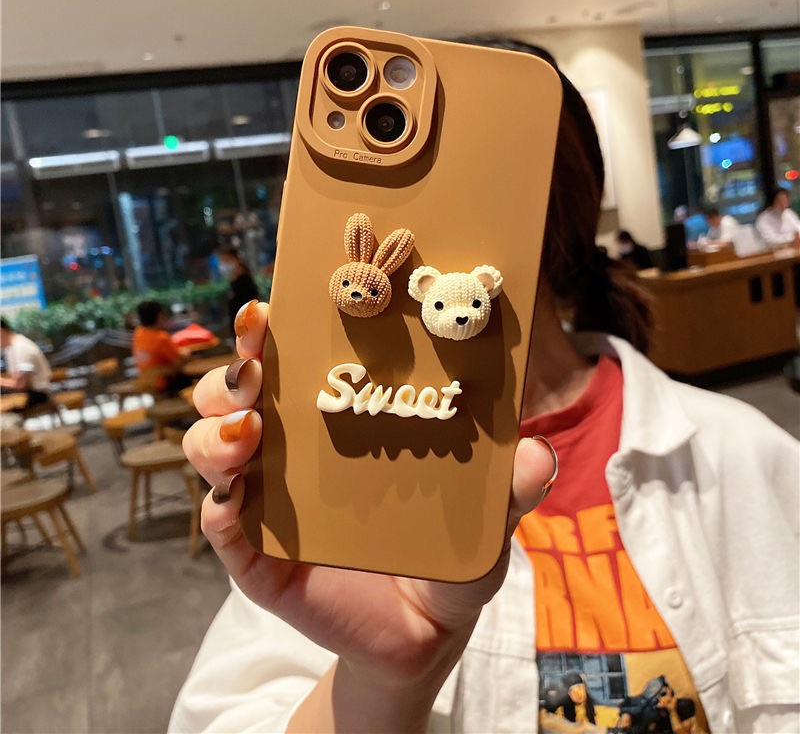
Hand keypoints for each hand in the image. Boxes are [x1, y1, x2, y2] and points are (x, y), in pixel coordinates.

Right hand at [183, 299, 555, 730]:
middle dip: (234, 372)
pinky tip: (234, 503)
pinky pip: (220, 528)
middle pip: (235, 394)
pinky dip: (217, 512)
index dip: (271, 331)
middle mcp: (293, 449)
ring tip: (250, 431)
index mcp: (337, 420)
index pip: (291, 360)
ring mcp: (269, 500)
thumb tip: (536, 452)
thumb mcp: (484, 513)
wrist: (426, 631)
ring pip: (212, 448)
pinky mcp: (257, 556)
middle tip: (256, 368)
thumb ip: (507, 485)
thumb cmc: (449, 551)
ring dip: (217, 433)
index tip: (270, 311)